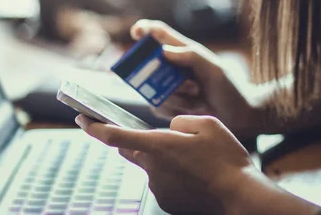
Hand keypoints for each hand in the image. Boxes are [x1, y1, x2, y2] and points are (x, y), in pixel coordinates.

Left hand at [76, 114, 258, 213]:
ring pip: (152, 165)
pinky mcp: (166, 202)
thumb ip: (180, 122)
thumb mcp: (207, 123)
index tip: (81, 119)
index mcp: (159, 145)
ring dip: (165, 159)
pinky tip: (196, 176)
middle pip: (133, 150)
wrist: (240, 197)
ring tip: (197, 162)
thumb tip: (169, 130)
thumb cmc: (226, 158)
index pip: (115, 136)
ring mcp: (158, 188)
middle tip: (163, 140)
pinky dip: (174, 175)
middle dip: (139, 141)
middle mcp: (153, 168)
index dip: (94, 127)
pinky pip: (163, 181)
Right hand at [130, 20, 264, 137]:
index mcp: (184, 51)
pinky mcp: (168, 106)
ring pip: (153, 88)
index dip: (145, 30)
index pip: (159, 34)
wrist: (240, 117)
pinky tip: (194, 108)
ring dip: (176, 95)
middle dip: (164, 76)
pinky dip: (175, 108)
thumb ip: (191, 56)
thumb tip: (163, 51)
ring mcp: (168, 87)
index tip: (136, 33)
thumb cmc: (231, 88)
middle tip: (192, 86)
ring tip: (199, 96)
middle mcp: (173, 67)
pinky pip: (157, 106)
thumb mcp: (214, 69)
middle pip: (148, 64)